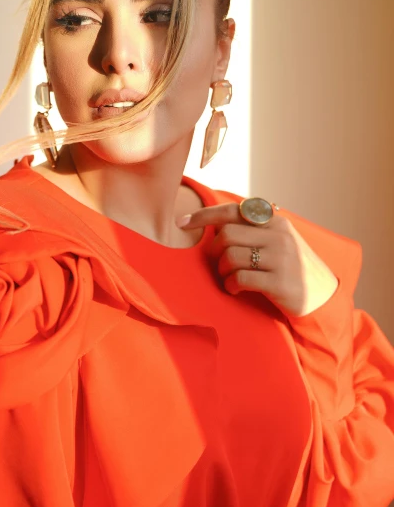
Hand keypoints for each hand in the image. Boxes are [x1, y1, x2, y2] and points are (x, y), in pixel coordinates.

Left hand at [177, 203, 338, 317]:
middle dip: (214, 250)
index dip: (204, 215)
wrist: (323, 296)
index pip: (233, 210)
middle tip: (218, 263)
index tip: (182, 222)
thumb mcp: (279, 240)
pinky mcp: (280, 283)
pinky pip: (241, 279)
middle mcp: (279, 236)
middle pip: (227, 234)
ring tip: (228, 278)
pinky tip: (235, 289)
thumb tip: (217, 222)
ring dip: (222, 270)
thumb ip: (254, 229)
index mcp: (275, 222)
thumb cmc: (292, 267)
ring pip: (231, 257)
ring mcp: (281, 259)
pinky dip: (231, 285)